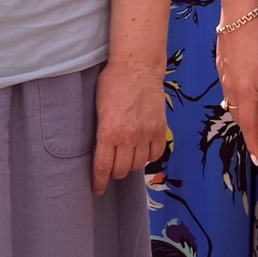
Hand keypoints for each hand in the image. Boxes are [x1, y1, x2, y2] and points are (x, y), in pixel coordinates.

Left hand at [92, 60, 163, 195]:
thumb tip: (101, 150)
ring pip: (139, 164)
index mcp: (108, 132)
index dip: (99, 182)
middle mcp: (128, 136)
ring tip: (127, 159)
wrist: (137, 66)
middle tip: (111, 170)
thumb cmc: (112, 83)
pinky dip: (148, 156)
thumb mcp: (98, 109)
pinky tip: (142, 152)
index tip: (97, 190)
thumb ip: (101, 132)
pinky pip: (156, 153)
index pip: (103, 167)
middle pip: (121, 169)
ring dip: (131, 165)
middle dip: (114, 173)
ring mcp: (146, 133)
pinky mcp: (160, 127)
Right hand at [216, 7, 257, 164]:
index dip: (255, 144)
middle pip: (239, 116)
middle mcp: (230, 87)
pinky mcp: (223, 65)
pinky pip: (231, 88)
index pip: (249, 126)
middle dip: (250, 130)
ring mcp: (224, 76)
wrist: (239, 10)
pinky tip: (251, 90)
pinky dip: (241, 96)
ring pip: (235, 103)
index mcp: (243, 90)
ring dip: (246, 112)